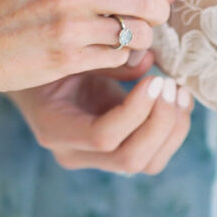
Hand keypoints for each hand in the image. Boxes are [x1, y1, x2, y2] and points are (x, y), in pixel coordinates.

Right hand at [11, 57, 192, 174]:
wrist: (37, 78)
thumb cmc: (50, 58)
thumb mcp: (71, 53)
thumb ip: (106, 59)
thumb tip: (149, 61)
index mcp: (55, 129)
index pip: (103, 137)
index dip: (136, 111)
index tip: (154, 79)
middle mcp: (75, 153)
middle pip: (131, 158)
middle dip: (161, 122)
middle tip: (170, 85)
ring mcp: (98, 159)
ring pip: (149, 163)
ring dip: (173, 128)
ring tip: (178, 91)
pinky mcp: (118, 151)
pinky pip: (155, 153)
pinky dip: (174, 128)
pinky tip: (178, 99)